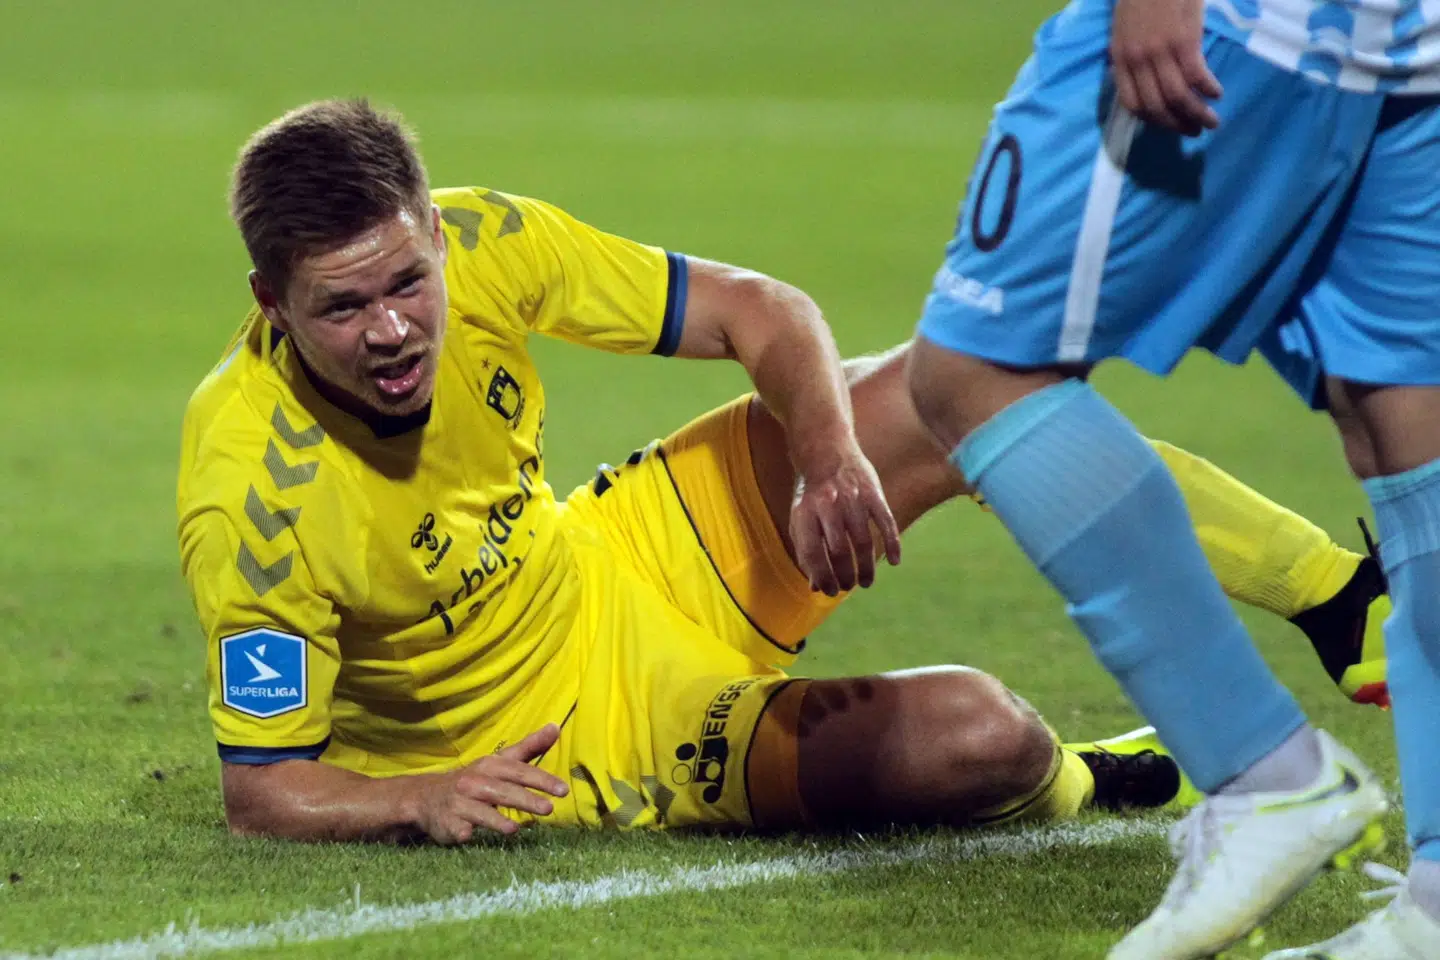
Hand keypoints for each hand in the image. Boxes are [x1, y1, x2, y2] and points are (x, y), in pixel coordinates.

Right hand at [406, 724, 568, 843]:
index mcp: (490, 766)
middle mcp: (474, 782)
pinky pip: (456, 828)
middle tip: (549, 809)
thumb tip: (556, 727)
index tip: (563, 790)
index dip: (541, 779)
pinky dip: (462, 831)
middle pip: (503, 791)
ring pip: (479, 811)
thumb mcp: (501, 761)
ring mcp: (459, 803)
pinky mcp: (448, 823)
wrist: (428, 796)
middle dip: (525, 799)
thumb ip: (529, 747)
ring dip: (495, 819)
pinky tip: (468, 835)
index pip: (519, 771)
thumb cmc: (476, 779)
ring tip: (514, 828)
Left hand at [790, 443, 901, 595]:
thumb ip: (806, 551)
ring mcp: (852, 498)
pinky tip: (894, 561)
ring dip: (867, 567)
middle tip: (849, 587)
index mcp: (805, 513)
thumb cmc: (812, 493)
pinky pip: (886, 522)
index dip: (823, 577)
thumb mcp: (801, 518)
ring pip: (863, 541)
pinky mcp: (873, 492)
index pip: (813, 554)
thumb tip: (816, 587)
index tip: (830, 591)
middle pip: (840, 551)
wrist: (826, 450)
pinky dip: (892, 543)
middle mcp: (828, 506)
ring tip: (866, 582)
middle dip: (846, 575)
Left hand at [1110, 0, 1222, 136]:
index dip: (1151, 120)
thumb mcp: (1125, 29)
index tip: (1167, 125)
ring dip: (1196, 114)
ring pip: (1177, 97)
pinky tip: (1217, 93)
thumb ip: (1131, 55)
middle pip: (1155, 106)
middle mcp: (1137, 60)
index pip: (1132, 103)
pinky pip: (1196, 76)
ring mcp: (1159, 52)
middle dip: (1176, 125)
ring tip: (1211, 121)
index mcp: (1121, 59)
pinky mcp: (1183, 41)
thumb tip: (1145, 80)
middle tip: (1193, 131)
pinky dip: (1208, 89)